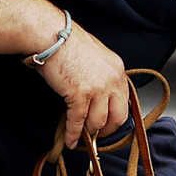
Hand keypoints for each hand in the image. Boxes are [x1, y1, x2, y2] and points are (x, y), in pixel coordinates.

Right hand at [34, 16, 132, 146]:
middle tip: (98, 136)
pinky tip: (71, 141)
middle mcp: (112, 80)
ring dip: (89, 133)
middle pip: (117, 116)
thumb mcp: (95, 56)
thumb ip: (101, 74)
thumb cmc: (67, 41)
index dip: (116, 117)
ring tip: (82, 139)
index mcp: (118, 70)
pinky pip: (78, 121)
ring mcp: (97, 88)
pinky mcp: (79, 95)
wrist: (51, 35)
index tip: (108, 125)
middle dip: (107, 130)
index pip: (124, 101)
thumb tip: (97, 94)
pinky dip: (74, 134)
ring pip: (98, 122)